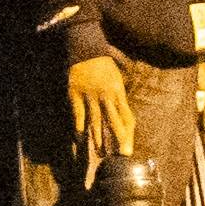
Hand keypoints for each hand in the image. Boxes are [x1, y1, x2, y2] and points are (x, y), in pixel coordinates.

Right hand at [66, 54, 140, 175]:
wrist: (86, 50)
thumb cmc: (103, 66)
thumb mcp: (117, 81)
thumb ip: (118, 98)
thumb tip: (122, 116)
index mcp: (118, 93)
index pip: (126, 117)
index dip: (127, 134)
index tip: (128, 148)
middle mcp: (106, 96)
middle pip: (113, 121)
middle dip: (117, 139)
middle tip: (119, 155)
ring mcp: (90, 95)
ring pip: (96, 118)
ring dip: (98, 136)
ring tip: (99, 150)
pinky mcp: (75, 93)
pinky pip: (78, 111)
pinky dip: (79, 122)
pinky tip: (79, 134)